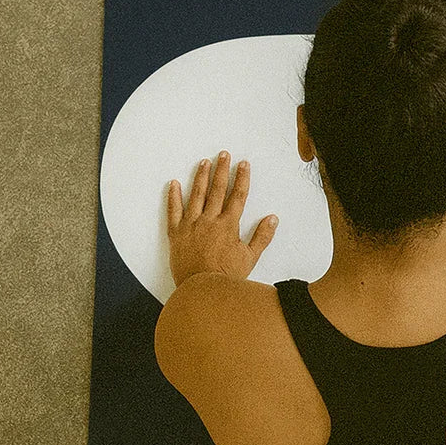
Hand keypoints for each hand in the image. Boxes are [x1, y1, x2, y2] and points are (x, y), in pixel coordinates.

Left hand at [167, 151, 278, 286]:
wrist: (202, 290)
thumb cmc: (226, 277)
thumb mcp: (250, 258)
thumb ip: (262, 237)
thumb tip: (272, 219)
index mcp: (228, 225)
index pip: (237, 196)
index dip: (241, 178)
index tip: (243, 164)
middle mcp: (209, 220)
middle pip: (217, 189)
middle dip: (221, 170)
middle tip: (223, 154)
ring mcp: (191, 225)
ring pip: (196, 195)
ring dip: (201, 177)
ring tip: (204, 162)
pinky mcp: (176, 233)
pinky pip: (173, 210)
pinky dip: (173, 196)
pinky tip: (174, 183)